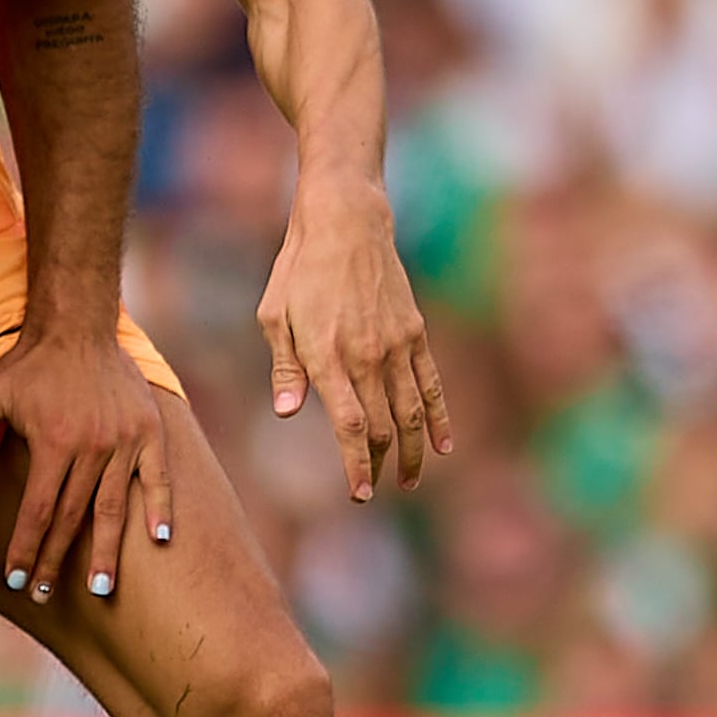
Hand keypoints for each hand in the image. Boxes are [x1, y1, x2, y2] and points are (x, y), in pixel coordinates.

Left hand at [0, 325, 173, 600]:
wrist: (77, 327)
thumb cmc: (30, 365)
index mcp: (54, 442)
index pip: (38, 510)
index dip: (26, 547)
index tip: (16, 578)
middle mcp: (92, 447)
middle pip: (73, 518)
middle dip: (55, 560)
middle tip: (44, 592)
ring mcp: (124, 441)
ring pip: (114, 507)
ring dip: (105, 550)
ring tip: (99, 587)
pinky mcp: (148, 431)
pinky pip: (158, 477)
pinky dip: (161, 507)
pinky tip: (159, 538)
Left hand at [259, 171, 450, 498]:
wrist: (346, 222)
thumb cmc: (298, 269)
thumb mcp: (273, 315)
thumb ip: (285, 368)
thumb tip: (288, 413)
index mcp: (327, 356)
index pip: (350, 426)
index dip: (357, 465)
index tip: (360, 494)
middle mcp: (367, 356)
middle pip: (382, 426)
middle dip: (379, 465)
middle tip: (374, 490)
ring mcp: (396, 345)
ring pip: (411, 412)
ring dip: (412, 452)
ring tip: (409, 481)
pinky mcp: (414, 333)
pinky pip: (432, 384)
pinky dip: (440, 417)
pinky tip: (443, 445)